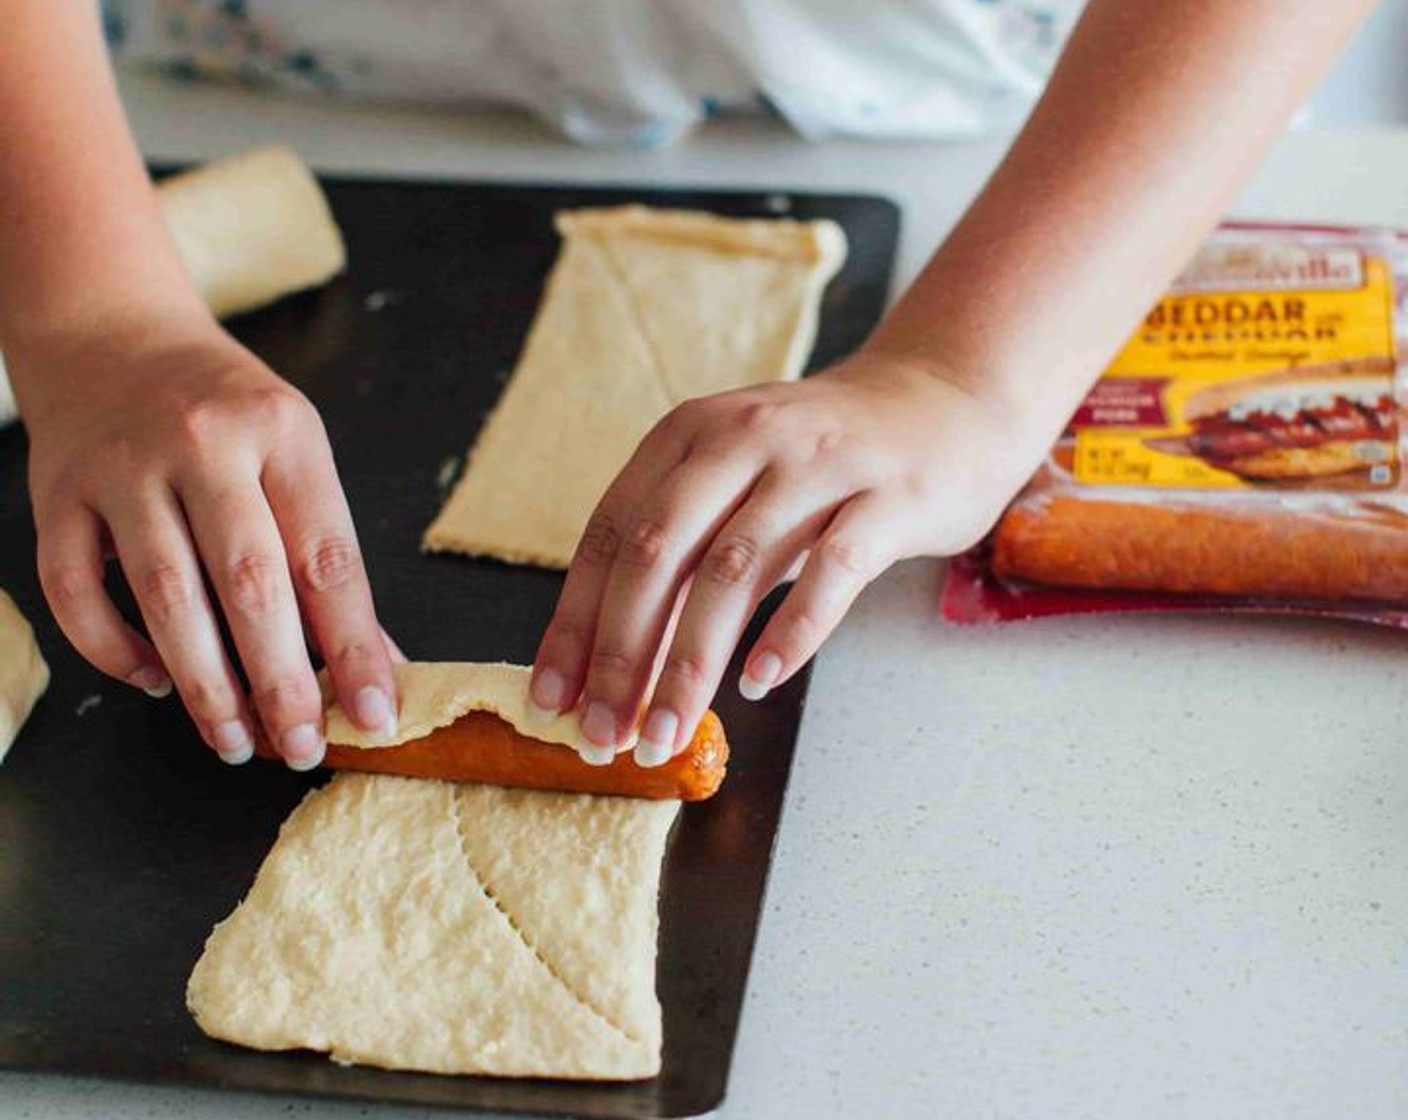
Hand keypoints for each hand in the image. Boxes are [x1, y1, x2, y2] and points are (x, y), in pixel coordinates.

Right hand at [16, 313, 397, 768]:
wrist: (112, 331)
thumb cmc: (224, 410)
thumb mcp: (293, 456)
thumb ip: (325, 555)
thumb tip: (373, 662)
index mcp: (281, 432)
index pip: (327, 558)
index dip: (355, 645)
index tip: (374, 712)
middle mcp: (203, 443)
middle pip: (250, 584)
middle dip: (282, 681)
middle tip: (302, 747)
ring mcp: (123, 467)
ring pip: (167, 595)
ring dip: (206, 683)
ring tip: (237, 739)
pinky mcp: (59, 493)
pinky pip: (77, 591)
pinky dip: (116, 650)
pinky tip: (156, 682)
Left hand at [529, 351, 1037, 766]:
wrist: (945, 402)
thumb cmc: (824, 462)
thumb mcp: (738, 481)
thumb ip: (683, 551)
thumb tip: (615, 663)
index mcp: (691, 433)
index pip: (610, 533)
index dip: (574, 621)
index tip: (551, 698)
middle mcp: (746, 436)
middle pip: (658, 552)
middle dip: (619, 654)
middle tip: (602, 734)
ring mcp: (819, 464)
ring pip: (734, 569)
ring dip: (691, 663)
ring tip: (666, 733)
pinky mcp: (887, 496)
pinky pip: (832, 569)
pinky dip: (791, 631)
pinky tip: (760, 683)